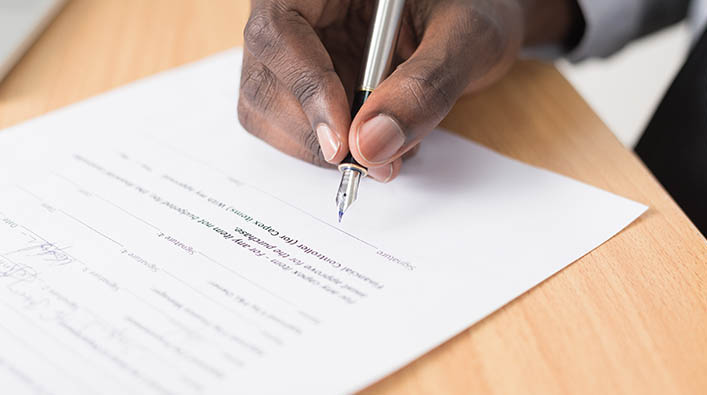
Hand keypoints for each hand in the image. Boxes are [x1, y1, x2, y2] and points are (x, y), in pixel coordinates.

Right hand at [238, 0, 581, 181]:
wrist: (476, 19)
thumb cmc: (476, 8)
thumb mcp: (468, 36)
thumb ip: (426, 86)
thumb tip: (371, 146)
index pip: (280, 32)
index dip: (306, 90)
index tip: (342, 145)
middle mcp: (298, 11)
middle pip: (262, 79)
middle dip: (313, 134)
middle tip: (372, 162)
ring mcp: (295, 50)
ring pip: (267, 110)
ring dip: (318, 148)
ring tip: (385, 149)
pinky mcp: (302, 82)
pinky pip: (292, 125)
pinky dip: (329, 149)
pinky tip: (373, 139)